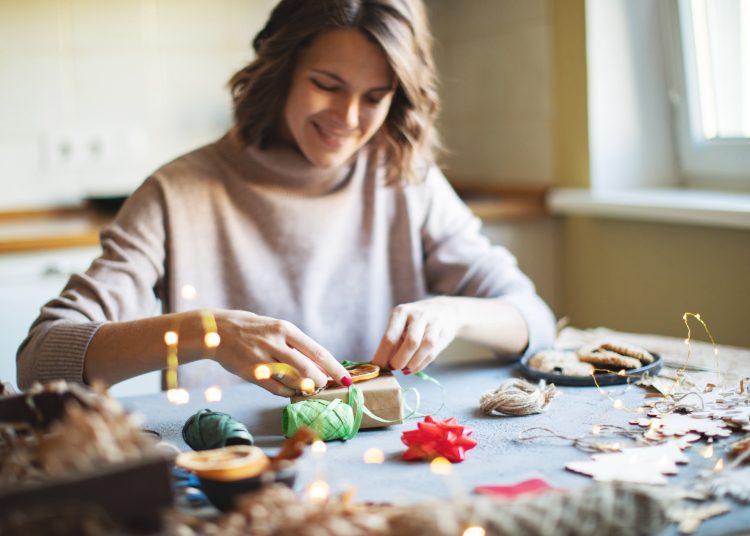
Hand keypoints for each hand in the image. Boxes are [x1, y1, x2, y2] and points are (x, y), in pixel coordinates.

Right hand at [215, 310, 350, 396]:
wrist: (216, 331)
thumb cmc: (251, 329)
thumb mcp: (275, 328)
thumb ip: (295, 345)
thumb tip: (320, 364)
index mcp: (285, 329)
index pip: (318, 352)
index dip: (335, 368)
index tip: (347, 379)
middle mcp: (276, 343)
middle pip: (308, 369)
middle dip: (322, 381)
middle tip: (326, 386)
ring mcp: (263, 358)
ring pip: (294, 380)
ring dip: (306, 388)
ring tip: (309, 388)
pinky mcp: (252, 373)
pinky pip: (277, 389)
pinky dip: (289, 393)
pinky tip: (292, 391)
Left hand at [371, 297, 458, 373]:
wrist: (445, 309)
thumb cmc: (415, 321)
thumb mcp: (401, 323)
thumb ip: (393, 342)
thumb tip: (382, 364)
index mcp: (401, 312)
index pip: (390, 336)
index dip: (383, 355)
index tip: (378, 367)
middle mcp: (418, 315)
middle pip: (410, 342)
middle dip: (400, 360)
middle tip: (393, 368)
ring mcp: (433, 323)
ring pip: (425, 346)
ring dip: (413, 363)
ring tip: (405, 370)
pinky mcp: (444, 333)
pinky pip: (433, 352)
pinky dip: (421, 364)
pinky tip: (414, 368)